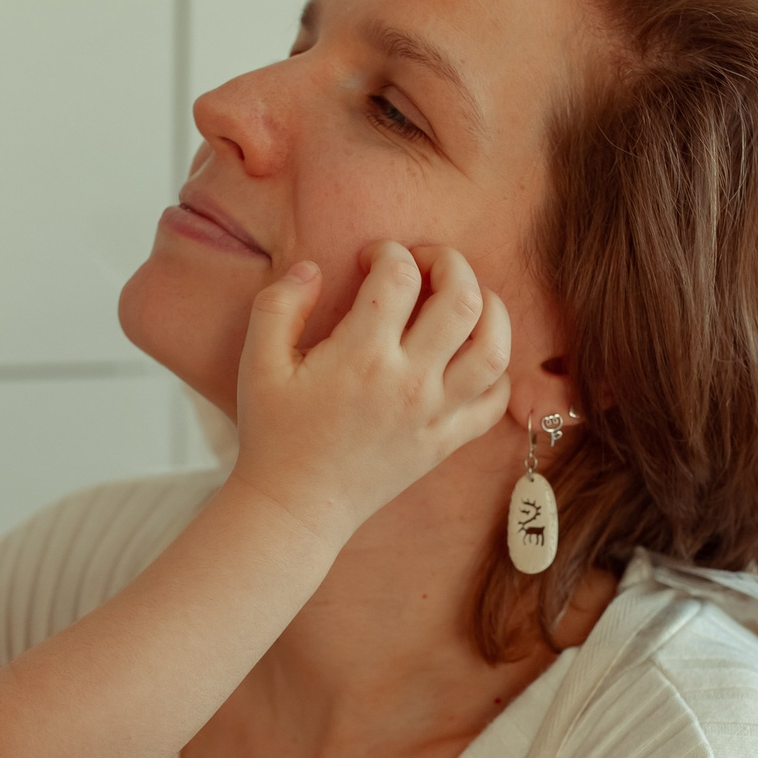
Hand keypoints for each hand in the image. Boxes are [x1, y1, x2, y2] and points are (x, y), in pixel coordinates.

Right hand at [231, 242, 511, 541]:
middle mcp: (408, 382)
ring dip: (490, 309)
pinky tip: (472, 354)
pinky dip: (498, 372)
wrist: (296, 505)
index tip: (370, 259)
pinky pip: (496, 402)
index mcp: (361, 356)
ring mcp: (434, 414)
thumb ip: (279, 305)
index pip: (398, 275)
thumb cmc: (275, 432)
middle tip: (425, 262)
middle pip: (462, 299)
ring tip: (465, 297)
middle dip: (449, 261)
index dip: (387, 251)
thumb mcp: (259, 362)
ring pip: (494, 348)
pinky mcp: (446, 442)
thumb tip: (312, 269)